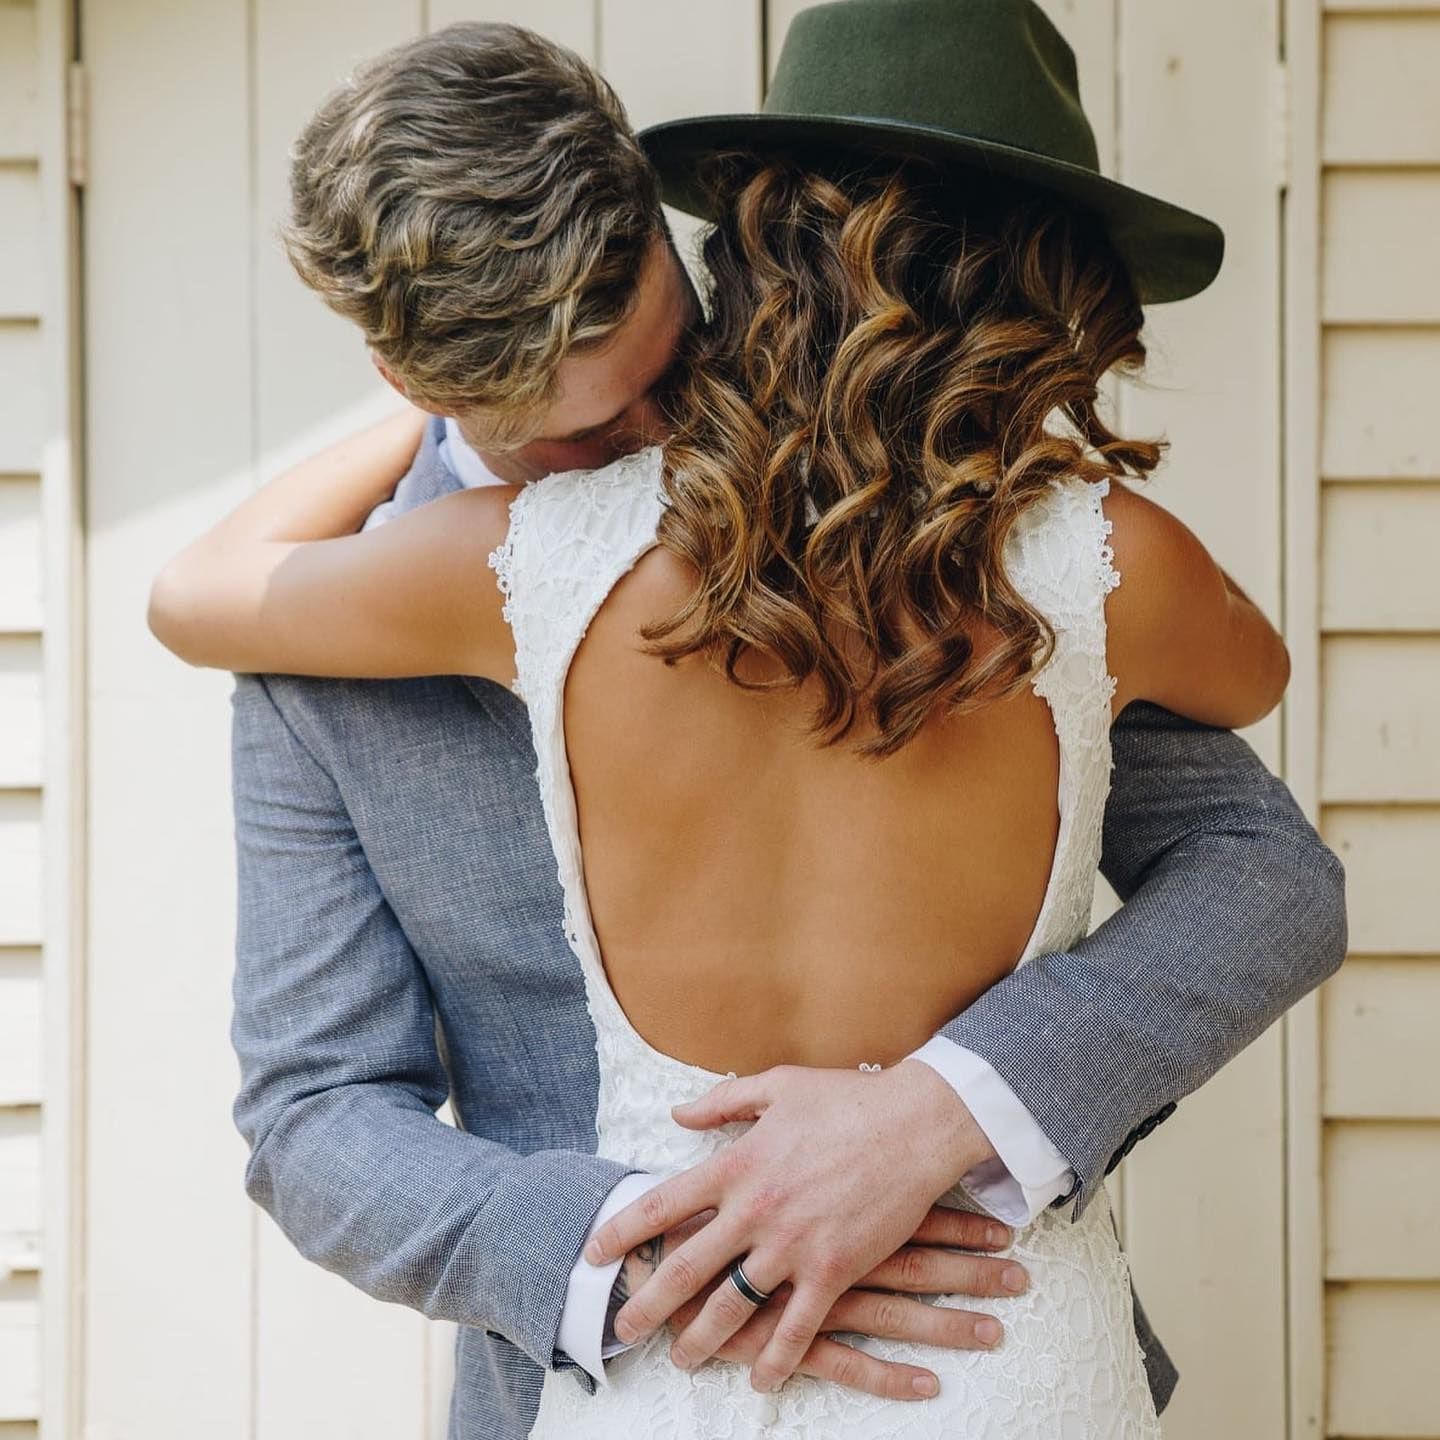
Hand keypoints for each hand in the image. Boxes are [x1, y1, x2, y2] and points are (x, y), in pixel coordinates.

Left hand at [584, 1059, 999, 1393]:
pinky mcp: (833, 1269)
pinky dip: (775, 1358)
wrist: (915, 1123)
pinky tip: (761, 1378)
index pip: (663, 1204)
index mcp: (738, 1163)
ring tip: (682, 1360)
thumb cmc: (847, 1099)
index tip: (594, 1253)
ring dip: (702, 1340)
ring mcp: (793, 1244)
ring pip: (733, 1307)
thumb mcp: (778, 1085)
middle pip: (686, 1268)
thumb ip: (722, 1102)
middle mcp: (755, 1209)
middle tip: (623, 1327)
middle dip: (648, 1304)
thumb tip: (676, 1114)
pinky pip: (797, 1327)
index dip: (623, 1231)